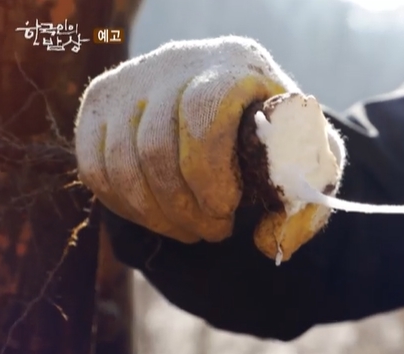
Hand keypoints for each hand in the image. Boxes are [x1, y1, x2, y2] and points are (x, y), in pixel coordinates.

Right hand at [75, 37, 344, 260]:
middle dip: (182, 207)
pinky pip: (93, 165)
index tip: (226, 213)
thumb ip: (305, 207)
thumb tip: (265, 241)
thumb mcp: (309, 165)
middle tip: (211, 232)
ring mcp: (133, 78)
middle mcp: (179, 61)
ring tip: (188, 230)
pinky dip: (123, 204)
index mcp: (235, 64)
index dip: (208, 174)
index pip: (202, 113)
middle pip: (155, 143)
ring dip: (154, 213)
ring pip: (120, 160)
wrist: (237, 107)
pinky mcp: (102, 101)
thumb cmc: (277, 140)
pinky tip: (155, 216)